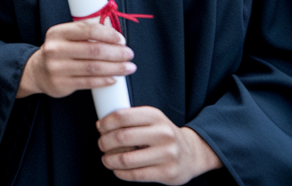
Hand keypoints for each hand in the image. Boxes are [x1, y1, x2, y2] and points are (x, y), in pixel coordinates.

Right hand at [17, 21, 134, 98]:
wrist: (36, 72)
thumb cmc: (58, 51)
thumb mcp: (66, 37)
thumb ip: (86, 32)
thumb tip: (113, 30)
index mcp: (57, 33)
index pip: (87, 30)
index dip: (108, 34)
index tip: (121, 40)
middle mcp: (55, 49)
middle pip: (93, 50)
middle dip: (116, 53)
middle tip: (129, 54)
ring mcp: (57, 68)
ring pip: (93, 68)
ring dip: (115, 68)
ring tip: (128, 67)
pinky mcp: (61, 84)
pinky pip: (88, 82)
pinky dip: (104, 81)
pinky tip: (114, 78)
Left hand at [97, 106, 221, 182]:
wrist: (192, 153)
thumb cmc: (163, 135)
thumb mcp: (152, 119)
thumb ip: (130, 119)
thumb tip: (101, 125)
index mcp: (155, 116)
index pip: (122, 116)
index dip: (106, 123)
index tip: (100, 127)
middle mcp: (163, 134)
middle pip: (121, 137)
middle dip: (104, 142)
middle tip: (101, 145)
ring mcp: (167, 154)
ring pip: (126, 159)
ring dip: (109, 160)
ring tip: (106, 159)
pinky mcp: (167, 173)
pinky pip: (135, 174)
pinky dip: (120, 173)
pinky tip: (117, 170)